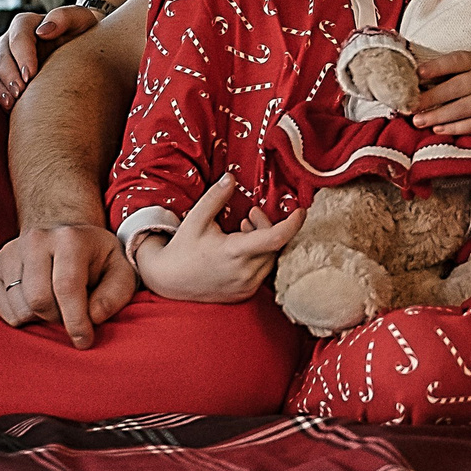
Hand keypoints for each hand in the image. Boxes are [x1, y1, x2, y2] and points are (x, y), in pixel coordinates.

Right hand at [0, 4, 102, 108]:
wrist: (84, 46)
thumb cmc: (82, 30)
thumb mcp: (80, 18)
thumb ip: (64, 17)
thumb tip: (43, 30)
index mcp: (26, 24)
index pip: (19, 37)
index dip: (22, 56)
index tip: (31, 74)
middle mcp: (11, 40)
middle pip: (3, 56)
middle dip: (10, 75)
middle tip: (21, 92)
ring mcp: (7, 58)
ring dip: (2, 87)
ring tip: (12, 102)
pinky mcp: (7, 76)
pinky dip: (0, 95)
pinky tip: (9, 106)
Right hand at [0, 222, 135, 346]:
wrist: (62, 236)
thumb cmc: (96, 259)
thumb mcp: (121, 271)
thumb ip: (116, 294)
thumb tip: (93, 316)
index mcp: (70, 238)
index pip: (67, 286)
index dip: (76, 321)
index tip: (84, 341)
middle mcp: (35, 239)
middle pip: (39, 301)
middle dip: (58, 319)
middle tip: (70, 315)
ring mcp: (9, 252)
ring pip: (19, 310)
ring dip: (40, 319)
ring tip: (54, 305)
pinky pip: (3, 311)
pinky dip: (22, 317)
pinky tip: (36, 302)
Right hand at [132, 174, 305, 303]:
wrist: (169, 281)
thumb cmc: (183, 247)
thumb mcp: (196, 218)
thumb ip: (216, 197)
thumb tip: (231, 176)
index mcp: (234, 253)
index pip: (275, 239)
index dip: (293, 224)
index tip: (301, 211)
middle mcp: (243, 273)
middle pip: (274, 246)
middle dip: (267, 226)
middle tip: (250, 215)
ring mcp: (245, 286)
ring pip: (271, 259)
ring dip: (264, 242)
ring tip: (243, 230)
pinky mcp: (245, 294)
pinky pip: (263, 272)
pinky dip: (260, 257)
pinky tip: (242, 248)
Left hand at [412, 53, 470, 139]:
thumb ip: (451, 72)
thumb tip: (416, 81)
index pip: (457, 61)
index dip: (437, 66)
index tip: (417, 73)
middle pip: (457, 88)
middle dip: (431, 98)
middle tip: (411, 106)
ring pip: (464, 108)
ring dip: (438, 116)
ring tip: (418, 121)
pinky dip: (455, 128)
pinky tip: (439, 129)